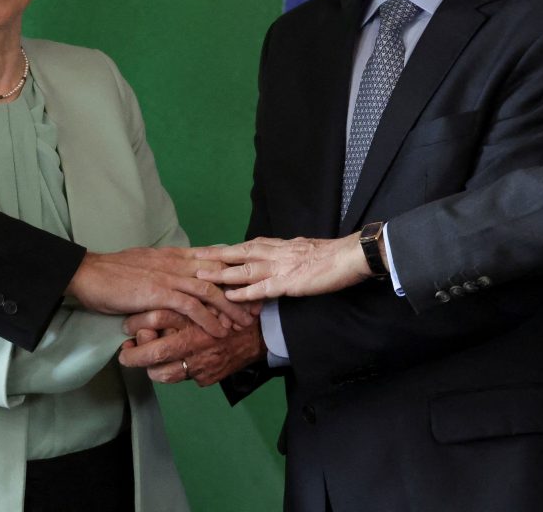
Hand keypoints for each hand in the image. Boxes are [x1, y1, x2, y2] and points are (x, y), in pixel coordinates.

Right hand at [67, 247, 251, 338]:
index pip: (212, 257)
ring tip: (243, 324)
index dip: (233, 270)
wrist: (88, 274)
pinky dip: (207, 319)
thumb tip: (176, 275)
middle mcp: (176, 262)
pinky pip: (191, 306)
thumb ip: (164, 269)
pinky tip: (218, 331)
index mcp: (173, 254)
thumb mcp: (145, 265)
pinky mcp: (159, 291)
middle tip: (257, 306)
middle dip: (240, 290)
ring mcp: (168, 275)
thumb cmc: (112, 273)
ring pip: (209, 289)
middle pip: (218, 273)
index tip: (250, 282)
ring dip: (229, 308)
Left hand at [119, 309, 265, 385]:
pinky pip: (183, 378)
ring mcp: (202, 362)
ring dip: (151, 369)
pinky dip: (175, 371)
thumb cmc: (225, 311)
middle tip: (124, 354)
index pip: (156, 318)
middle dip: (134, 356)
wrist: (258, 333)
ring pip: (164, 373)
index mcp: (193, 313)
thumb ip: (176, 301)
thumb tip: (147, 312)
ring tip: (145, 362)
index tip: (127, 325)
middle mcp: (196, 339)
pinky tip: (173, 364)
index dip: (136, 323)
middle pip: (155, 352)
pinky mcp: (207, 376)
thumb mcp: (201, 298)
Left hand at [194, 234, 369, 300]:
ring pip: (244, 269)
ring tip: (200, 277)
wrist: (350, 256)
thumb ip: (286, 254)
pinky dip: (244, 292)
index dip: (225, 249)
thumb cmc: (330, 255)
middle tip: (192, 258)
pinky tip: (229, 296)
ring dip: (221, 273)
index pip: (246, 245)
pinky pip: (262, 288)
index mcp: (278, 245)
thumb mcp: (302, 250)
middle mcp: (275, 252)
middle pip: (238, 252)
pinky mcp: (289, 282)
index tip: (205, 251)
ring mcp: (280, 267)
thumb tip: (274, 257)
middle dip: (214, 256)